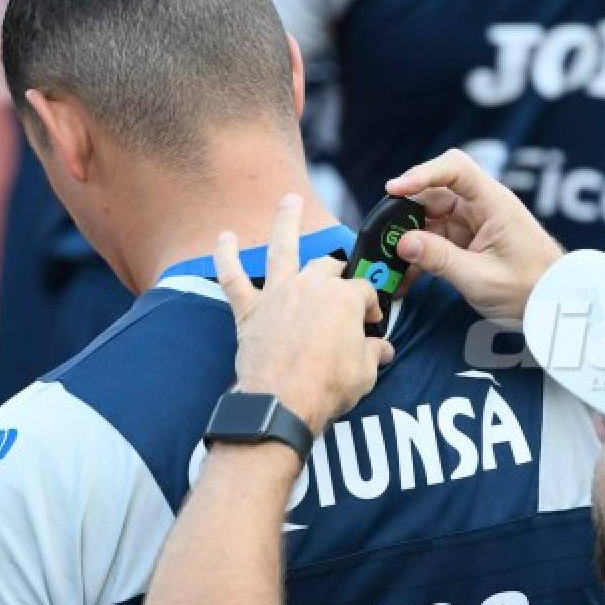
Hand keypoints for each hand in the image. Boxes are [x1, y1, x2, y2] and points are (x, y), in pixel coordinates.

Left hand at [215, 194, 393, 436]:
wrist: (282, 404)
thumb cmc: (327, 388)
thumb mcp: (364, 372)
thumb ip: (372, 354)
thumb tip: (380, 349)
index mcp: (344, 299)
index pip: (364, 293)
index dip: (371, 308)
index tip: (370, 325)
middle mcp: (311, 287)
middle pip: (328, 267)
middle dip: (338, 272)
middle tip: (341, 284)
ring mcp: (279, 295)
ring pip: (282, 248)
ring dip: (286, 221)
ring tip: (289, 201)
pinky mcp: (251, 311)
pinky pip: (234, 279)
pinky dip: (227, 257)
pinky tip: (224, 237)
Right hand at [387, 148, 562, 321]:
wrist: (554, 304)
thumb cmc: (530, 288)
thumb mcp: (481, 278)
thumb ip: (440, 259)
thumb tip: (403, 244)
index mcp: (493, 202)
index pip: (454, 168)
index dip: (421, 173)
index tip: (394, 190)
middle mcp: (481, 206)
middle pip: (433, 195)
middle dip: (405, 217)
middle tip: (384, 241)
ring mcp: (473, 224)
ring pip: (430, 221)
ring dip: (409, 242)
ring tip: (391, 267)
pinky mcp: (468, 242)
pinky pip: (436, 241)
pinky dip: (420, 257)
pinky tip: (405, 279)